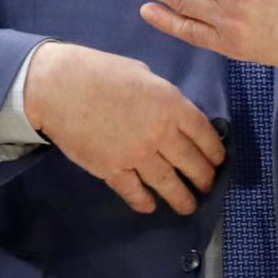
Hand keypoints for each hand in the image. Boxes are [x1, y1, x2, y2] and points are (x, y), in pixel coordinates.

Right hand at [23, 42, 224, 214]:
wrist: (59, 86)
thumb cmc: (100, 71)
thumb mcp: (143, 74)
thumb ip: (163, 97)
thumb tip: (172, 113)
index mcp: (171, 104)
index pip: (204, 134)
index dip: (215, 151)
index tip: (219, 160)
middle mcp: (159, 132)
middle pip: (192, 163)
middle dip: (204, 178)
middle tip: (207, 185)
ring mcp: (136, 155)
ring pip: (168, 184)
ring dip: (182, 198)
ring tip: (189, 206)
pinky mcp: (112, 170)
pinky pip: (134, 192)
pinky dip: (144, 201)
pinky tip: (150, 206)